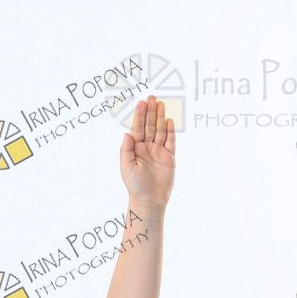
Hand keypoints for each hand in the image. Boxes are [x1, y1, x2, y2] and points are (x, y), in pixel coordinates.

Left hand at [119, 94, 175, 208]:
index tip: (141, 103)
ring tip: (161, 104)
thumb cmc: (135, 185)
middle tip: (152, 97)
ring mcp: (159, 152)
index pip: (138, 128)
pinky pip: (170, 142)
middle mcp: (147, 148)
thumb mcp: (126, 166)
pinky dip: (170, 131)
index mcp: (135, 149)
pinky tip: (169, 120)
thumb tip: (127, 133)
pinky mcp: (169, 158)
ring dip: (160, 117)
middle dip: (150, 112)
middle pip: (150, 126)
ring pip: (160, 131)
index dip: (139, 115)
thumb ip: (126, 149)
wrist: (149, 200)